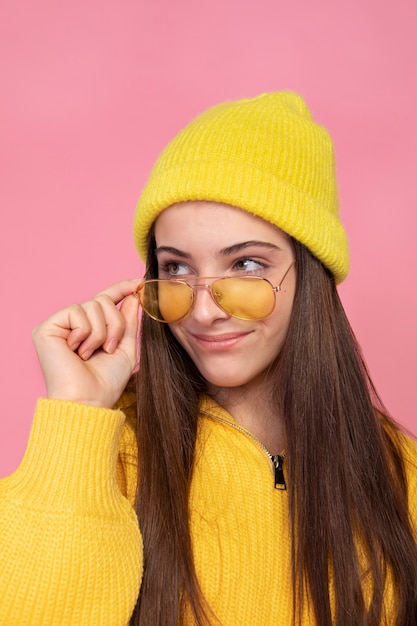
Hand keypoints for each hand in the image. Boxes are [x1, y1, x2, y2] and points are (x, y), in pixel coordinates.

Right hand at [32, 280, 140, 407]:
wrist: (89, 399)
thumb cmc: (106, 382)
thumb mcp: (125, 348)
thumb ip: (128, 322)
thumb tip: (133, 295)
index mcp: (90, 328)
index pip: (105, 299)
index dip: (122, 289)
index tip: (140, 282)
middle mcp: (73, 324)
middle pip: (103, 300)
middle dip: (115, 324)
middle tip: (109, 348)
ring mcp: (60, 325)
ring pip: (92, 305)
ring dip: (100, 332)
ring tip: (91, 353)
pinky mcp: (47, 327)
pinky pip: (77, 311)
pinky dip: (85, 332)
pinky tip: (77, 350)